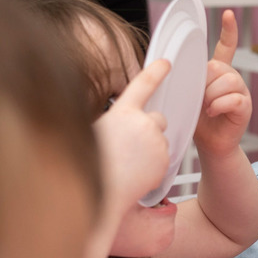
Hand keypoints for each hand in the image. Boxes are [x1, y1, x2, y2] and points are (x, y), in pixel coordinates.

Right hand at [93, 58, 170, 213]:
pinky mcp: (165, 160)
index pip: (143, 85)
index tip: (165, 63)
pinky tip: (136, 174)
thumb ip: (113, 127)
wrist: (102, 194)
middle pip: (157, 119)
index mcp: (122, 113)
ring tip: (128, 165)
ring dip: (149, 151)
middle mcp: (143, 123)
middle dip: (149, 130)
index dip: (155, 72)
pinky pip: (163, 161)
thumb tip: (119, 131)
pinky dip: (153, 167)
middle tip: (131, 148)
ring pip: (159, 142)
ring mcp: (157, 142)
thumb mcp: (95, 135)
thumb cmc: (92, 166)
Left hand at [193, 10, 251, 157]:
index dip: (229, 30)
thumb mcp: (188, 96)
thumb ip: (187, 80)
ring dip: (211, 96)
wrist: (210, 145)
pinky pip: (233, 98)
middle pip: (219, 66)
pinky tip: (213, 112)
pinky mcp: (245, 106)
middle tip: (200, 99)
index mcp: (218, 73)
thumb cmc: (197, 121)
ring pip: (227, 81)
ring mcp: (241, 91)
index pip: (227, 47)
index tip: (229, 14)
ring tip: (207, 108)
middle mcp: (232, 79)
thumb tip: (177, 68)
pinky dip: (219, 106)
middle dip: (205, 83)